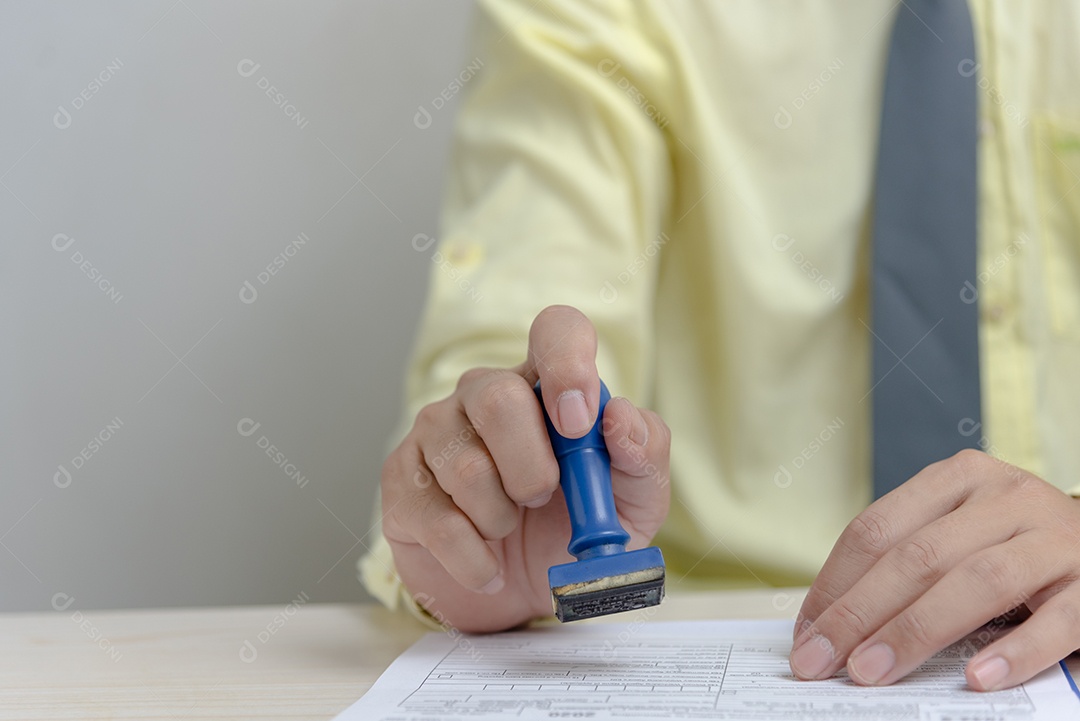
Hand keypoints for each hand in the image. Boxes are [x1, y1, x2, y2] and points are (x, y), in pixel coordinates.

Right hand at [380, 305, 670, 631]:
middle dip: (532, 469)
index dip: (567, 364)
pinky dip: (475, 560)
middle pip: (499, 399)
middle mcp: (484, 393)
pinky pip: (438, 521)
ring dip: (502, 520)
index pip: (556, 330)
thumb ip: (644, 455)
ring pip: (468, 468)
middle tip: (542, 500)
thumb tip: (620, 418)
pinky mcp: (401, 480)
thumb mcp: (633, 502)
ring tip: (508, 530)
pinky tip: (487, 568)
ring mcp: (435, 432)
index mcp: (546, 384)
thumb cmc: (575, 530)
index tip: (578, 423)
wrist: (521, 595)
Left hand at [791, 449, 1079, 690]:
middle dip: (859, 613)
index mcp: (958, 479)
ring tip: (872, 671)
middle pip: (916, 556)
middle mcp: (1006, 497)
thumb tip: (830, 625)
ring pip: (977, 581)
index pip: (877, 529)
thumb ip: (908, 564)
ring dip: (915, 631)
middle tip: (820, 661)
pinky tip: (976, 678)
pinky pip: (1057, 620)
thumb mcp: (960, 536)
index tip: (806, 632)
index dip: (834, 583)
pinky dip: (1014, 651)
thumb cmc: (1018, 549)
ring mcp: (1055, 537)